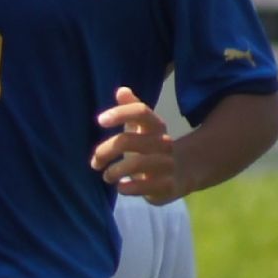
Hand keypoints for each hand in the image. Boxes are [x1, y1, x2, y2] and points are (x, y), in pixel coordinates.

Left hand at [93, 88, 182, 203]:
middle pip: (128, 140)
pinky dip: (128, 187)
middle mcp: (164, 142)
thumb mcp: (141, 127)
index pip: (141, 112)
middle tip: (95, 162)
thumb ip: (130, 109)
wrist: (183, 172)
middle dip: (105, 151)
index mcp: (156, 126)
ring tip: (106, 176)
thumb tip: (121, 91)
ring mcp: (167, 164)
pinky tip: (121, 187)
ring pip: (136, 164)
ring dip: (115, 171)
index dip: (120, 113)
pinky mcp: (168, 186)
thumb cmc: (151, 147)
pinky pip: (144, 186)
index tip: (100, 121)